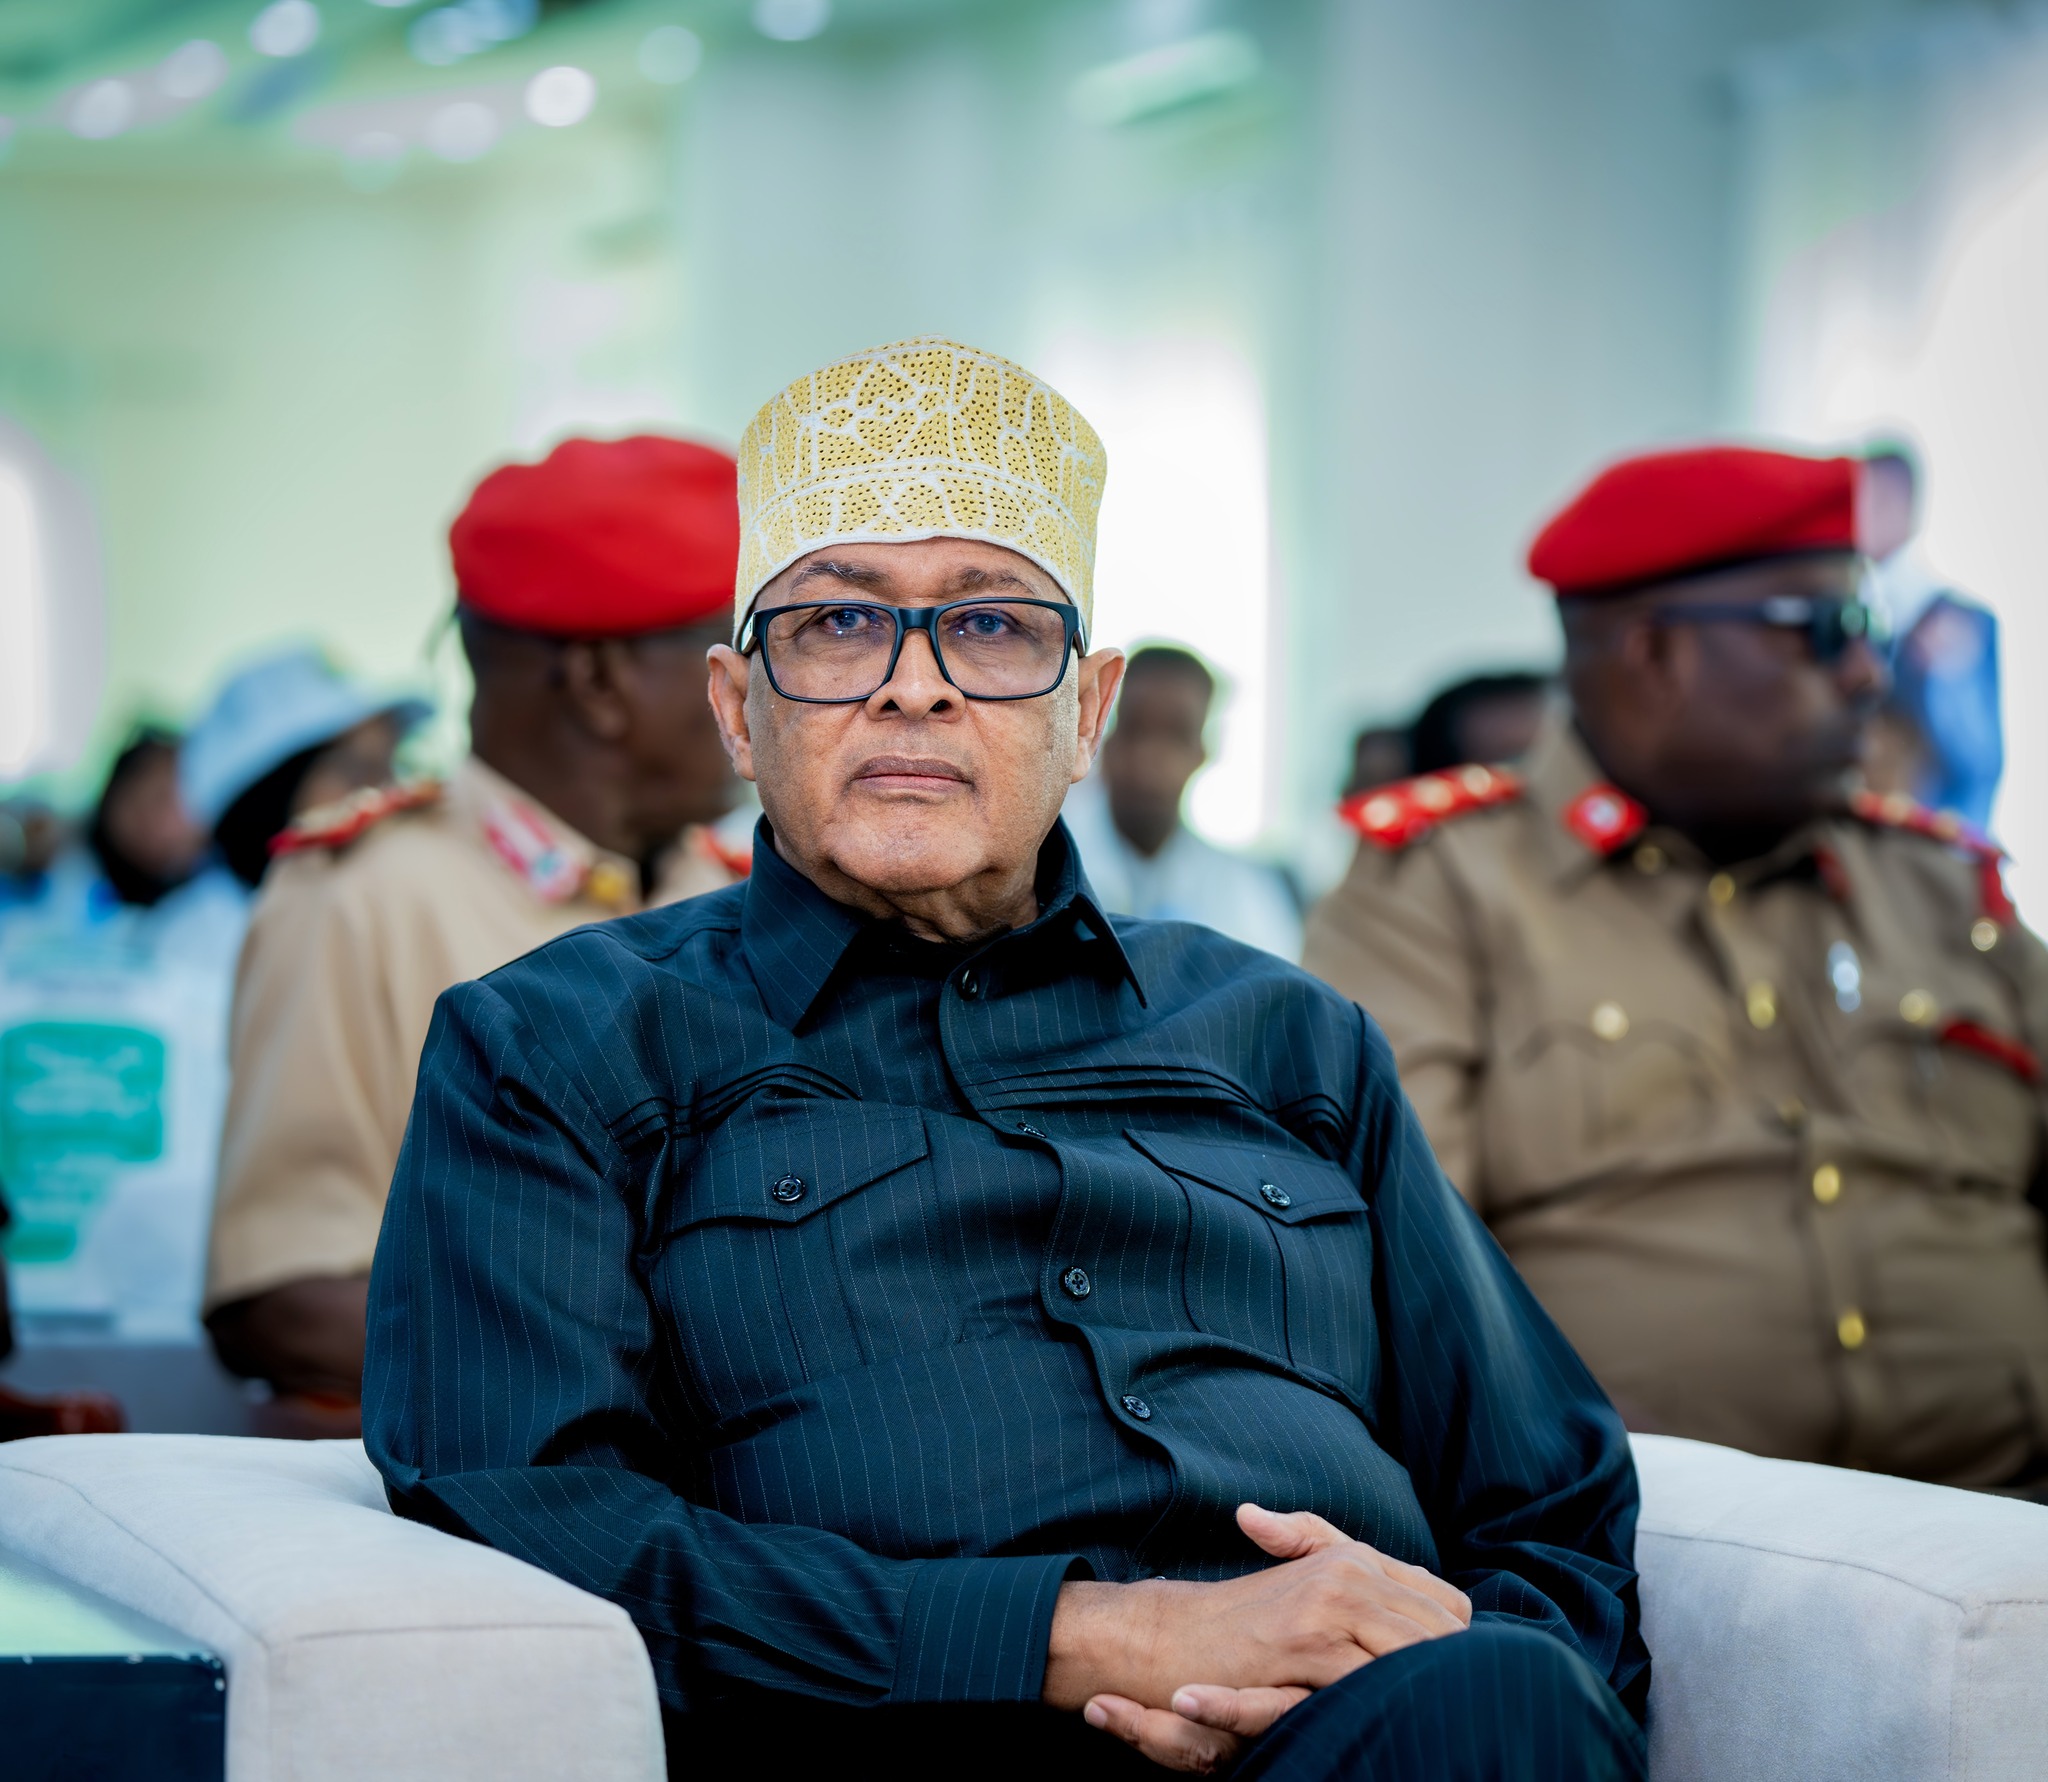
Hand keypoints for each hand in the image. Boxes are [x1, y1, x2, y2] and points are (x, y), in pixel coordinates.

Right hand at [1046, 1502, 1470, 1767]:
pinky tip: (1387, 1725)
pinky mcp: (1305, 1643)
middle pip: (1443, 1632)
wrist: (1167, 1636)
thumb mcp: (1305, 1587)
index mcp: (1354, 1559)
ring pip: (1416, 1654)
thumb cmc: (1242, 1627)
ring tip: (1436, 1724)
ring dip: (1427, 1690)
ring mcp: (1328, 1603)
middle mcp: (1348, 1572)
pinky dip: (1384, 1705)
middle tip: (1456, 1710)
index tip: (1446, 1679)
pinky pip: (1370, 1680)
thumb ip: (1362, 1591)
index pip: (1448, 1606)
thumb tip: (1442, 1617)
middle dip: (1453, 1674)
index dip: (1454, 1647)